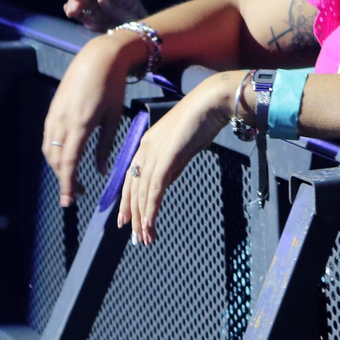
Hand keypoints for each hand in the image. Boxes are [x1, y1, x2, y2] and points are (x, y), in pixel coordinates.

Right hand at [42, 32, 140, 206]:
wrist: (97, 58)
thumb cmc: (112, 86)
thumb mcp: (114, 116)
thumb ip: (106, 145)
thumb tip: (102, 171)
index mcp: (79, 126)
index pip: (69, 164)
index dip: (68, 185)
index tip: (70, 202)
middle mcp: (61, 123)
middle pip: (56, 161)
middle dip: (64, 180)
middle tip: (76, 194)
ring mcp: (53, 116)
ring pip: (49, 151)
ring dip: (58, 168)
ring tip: (71, 179)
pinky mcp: (51, 111)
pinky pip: (48, 138)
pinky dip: (54, 153)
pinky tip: (64, 158)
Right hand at [63, 0, 146, 31]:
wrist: (144, 41)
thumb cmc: (143, 29)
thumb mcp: (132, 20)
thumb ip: (116, 9)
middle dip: (79, 0)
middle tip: (71, 11)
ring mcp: (104, 8)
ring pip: (86, 2)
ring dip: (76, 5)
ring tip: (69, 13)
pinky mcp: (98, 18)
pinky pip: (86, 12)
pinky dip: (77, 12)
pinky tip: (68, 10)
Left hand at [116, 71, 241, 244]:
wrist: (213, 101)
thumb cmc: (203, 120)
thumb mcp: (184, 147)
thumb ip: (172, 165)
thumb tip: (164, 185)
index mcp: (146, 145)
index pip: (131, 178)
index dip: (127, 201)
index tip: (127, 221)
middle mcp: (145, 149)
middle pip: (133, 188)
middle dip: (133, 215)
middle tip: (137, 237)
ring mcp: (154, 153)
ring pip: (142, 192)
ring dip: (142, 218)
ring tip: (146, 238)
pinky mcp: (166, 157)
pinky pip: (154, 188)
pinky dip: (151, 208)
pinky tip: (150, 223)